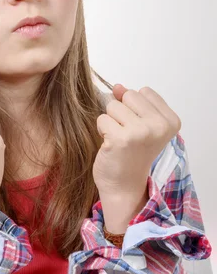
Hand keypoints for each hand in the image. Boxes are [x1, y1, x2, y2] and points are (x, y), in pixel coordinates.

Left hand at [93, 85, 181, 201]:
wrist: (124, 186)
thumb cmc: (132, 154)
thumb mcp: (142, 124)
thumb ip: (133, 102)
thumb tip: (117, 86)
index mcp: (170, 121)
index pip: (144, 92)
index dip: (135, 108)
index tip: (139, 129)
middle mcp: (159, 126)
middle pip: (128, 95)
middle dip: (122, 112)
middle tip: (127, 134)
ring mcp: (140, 132)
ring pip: (113, 105)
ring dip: (111, 121)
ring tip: (119, 139)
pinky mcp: (120, 139)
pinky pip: (102, 118)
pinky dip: (102, 130)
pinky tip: (110, 145)